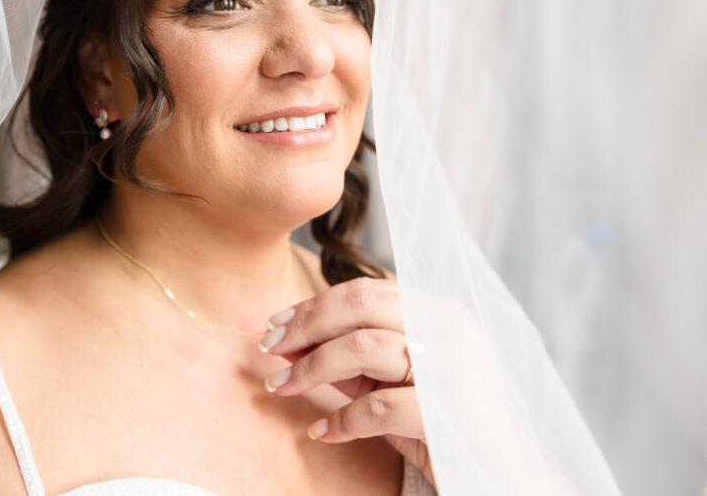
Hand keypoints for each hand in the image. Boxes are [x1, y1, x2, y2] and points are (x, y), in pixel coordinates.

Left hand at [258, 275, 434, 486]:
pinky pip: (379, 406)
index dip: (313, 305)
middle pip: (361, 306)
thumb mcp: (389, 383)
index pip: (365, 291)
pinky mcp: (450, 410)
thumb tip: (285, 341)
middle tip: (268, 346)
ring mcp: (454, 366)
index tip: (273, 325)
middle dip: (306, 324)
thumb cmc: (438, 423)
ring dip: (311, 368)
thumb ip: (345, 359)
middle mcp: (450, 328)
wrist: (498, 474)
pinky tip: (321, 432)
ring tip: (280, 387)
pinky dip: (342, 420)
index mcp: (439, 311)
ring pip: (363, 348)